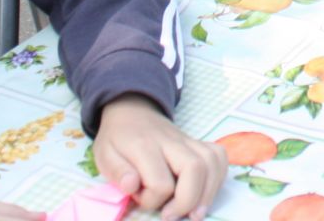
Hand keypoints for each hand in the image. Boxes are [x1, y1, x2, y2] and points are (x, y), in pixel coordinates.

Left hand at [92, 96, 227, 220]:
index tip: (140, 200)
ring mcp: (188, 141)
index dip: (152, 200)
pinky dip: (218, 177)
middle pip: (195, 169)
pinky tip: (205, 192)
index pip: (161, 182)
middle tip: (173, 216)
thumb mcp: (105, 155)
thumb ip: (117, 171)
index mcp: (145, 146)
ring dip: (208, 193)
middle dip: (188, 200)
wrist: (132, 112)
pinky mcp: (198, 143)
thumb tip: (132, 185)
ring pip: (212, 163)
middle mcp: (172, 142)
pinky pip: (219, 156)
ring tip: (194, 213)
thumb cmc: (118, 139)